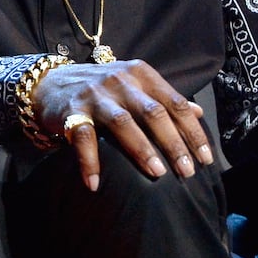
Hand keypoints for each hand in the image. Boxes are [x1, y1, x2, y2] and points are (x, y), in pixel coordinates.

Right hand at [33, 59, 214, 192]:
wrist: (50, 82)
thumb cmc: (101, 89)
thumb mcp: (134, 85)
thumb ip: (162, 98)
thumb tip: (197, 113)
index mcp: (140, 74)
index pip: (174, 103)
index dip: (192, 132)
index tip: (206, 158)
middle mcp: (119, 81)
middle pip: (153, 113)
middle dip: (174, 143)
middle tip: (188, 171)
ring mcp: (94, 95)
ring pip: (123, 122)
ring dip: (141, 149)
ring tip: (157, 173)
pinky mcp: (71, 110)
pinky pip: (82, 137)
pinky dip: (89, 161)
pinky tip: (95, 183)